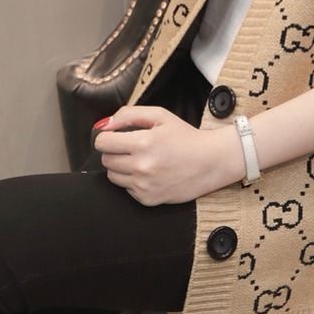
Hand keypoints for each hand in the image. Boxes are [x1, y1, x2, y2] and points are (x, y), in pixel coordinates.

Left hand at [92, 106, 244, 205]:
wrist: (211, 161)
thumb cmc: (187, 137)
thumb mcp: (160, 115)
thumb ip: (129, 114)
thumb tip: (105, 124)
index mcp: (143, 143)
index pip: (103, 142)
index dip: (108, 136)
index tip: (116, 136)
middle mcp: (141, 167)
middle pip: (106, 160)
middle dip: (115, 151)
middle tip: (133, 147)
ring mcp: (144, 186)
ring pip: (113, 176)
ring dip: (122, 167)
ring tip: (142, 159)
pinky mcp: (148, 199)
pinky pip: (126, 189)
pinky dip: (133, 181)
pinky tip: (150, 173)